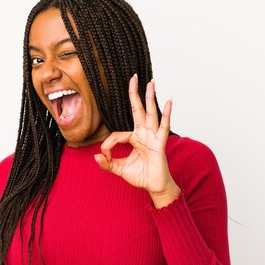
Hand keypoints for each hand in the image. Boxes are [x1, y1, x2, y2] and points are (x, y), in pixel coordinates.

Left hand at [94, 74, 180, 207]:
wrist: (154, 187)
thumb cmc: (141, 176)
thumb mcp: (119, 169)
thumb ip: (107, 163)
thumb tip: (95, 156)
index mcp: (134, 139)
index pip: (117, 134)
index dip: (108, 144)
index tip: (104, 156)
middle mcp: (144, 134)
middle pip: (138, 110)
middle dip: (135, 93)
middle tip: (134, 77)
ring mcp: (153, 137)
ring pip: (150, 114)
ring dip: (150, 97)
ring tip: (151, 82)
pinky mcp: (160, 143)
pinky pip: (163, 127)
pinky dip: (166, 114)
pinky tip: (168, 101)